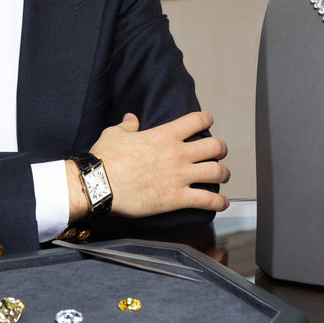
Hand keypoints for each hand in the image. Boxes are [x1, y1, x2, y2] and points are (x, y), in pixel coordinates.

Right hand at [68, 111, 228, 220]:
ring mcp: (180, 176)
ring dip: (223, 174)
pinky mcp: (177, 198)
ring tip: (222, 176)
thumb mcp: (115, 134)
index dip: (206, 120)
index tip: (207, 122)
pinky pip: (207, 200)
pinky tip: (222, 203)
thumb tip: (132, 119)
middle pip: (215, 146)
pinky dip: (219, 203)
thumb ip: (128, 125)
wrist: (99, 185)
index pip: (196, 120)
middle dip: (220, 149)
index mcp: (164, 135)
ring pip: (217, 172)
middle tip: (218, 153)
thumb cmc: (106, 159)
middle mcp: (177, 154)